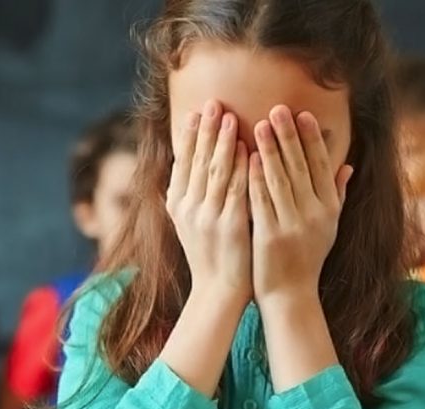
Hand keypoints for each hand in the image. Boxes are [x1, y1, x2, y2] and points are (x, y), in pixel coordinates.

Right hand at [166, 99, 251, 303]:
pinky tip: (248, 149)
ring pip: (215, 172)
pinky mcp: (229, 226)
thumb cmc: (210, 253)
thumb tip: (188, 162)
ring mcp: (207, 217)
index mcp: (176, 205)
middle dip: (205, 130)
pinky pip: (236, 190)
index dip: (189, 135)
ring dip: (223, 142)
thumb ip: (189, 193)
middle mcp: (187, 208)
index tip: (196, 111)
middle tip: (213, 103)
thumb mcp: (190, 222)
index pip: (182, 162)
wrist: (218, 290)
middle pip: (197, 161)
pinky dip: (242, 167)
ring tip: (230, 117)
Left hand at [249, 106, 352, 306]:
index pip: (322, 166)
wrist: (290, 296)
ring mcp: (294, 226)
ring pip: (281, 180)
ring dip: (271, 150)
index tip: (303, 114)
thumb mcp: (328, 227)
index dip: (312, 139)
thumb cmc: (306, 258)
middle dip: (289, 136)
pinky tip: (248, 158)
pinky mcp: (271, 237)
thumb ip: (337, 195)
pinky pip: (263, 201)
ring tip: (260, 124)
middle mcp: (316, 215)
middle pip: (302, 168)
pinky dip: (256, 178)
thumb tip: (348, 166)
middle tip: (278, 109)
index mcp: (329, 209)